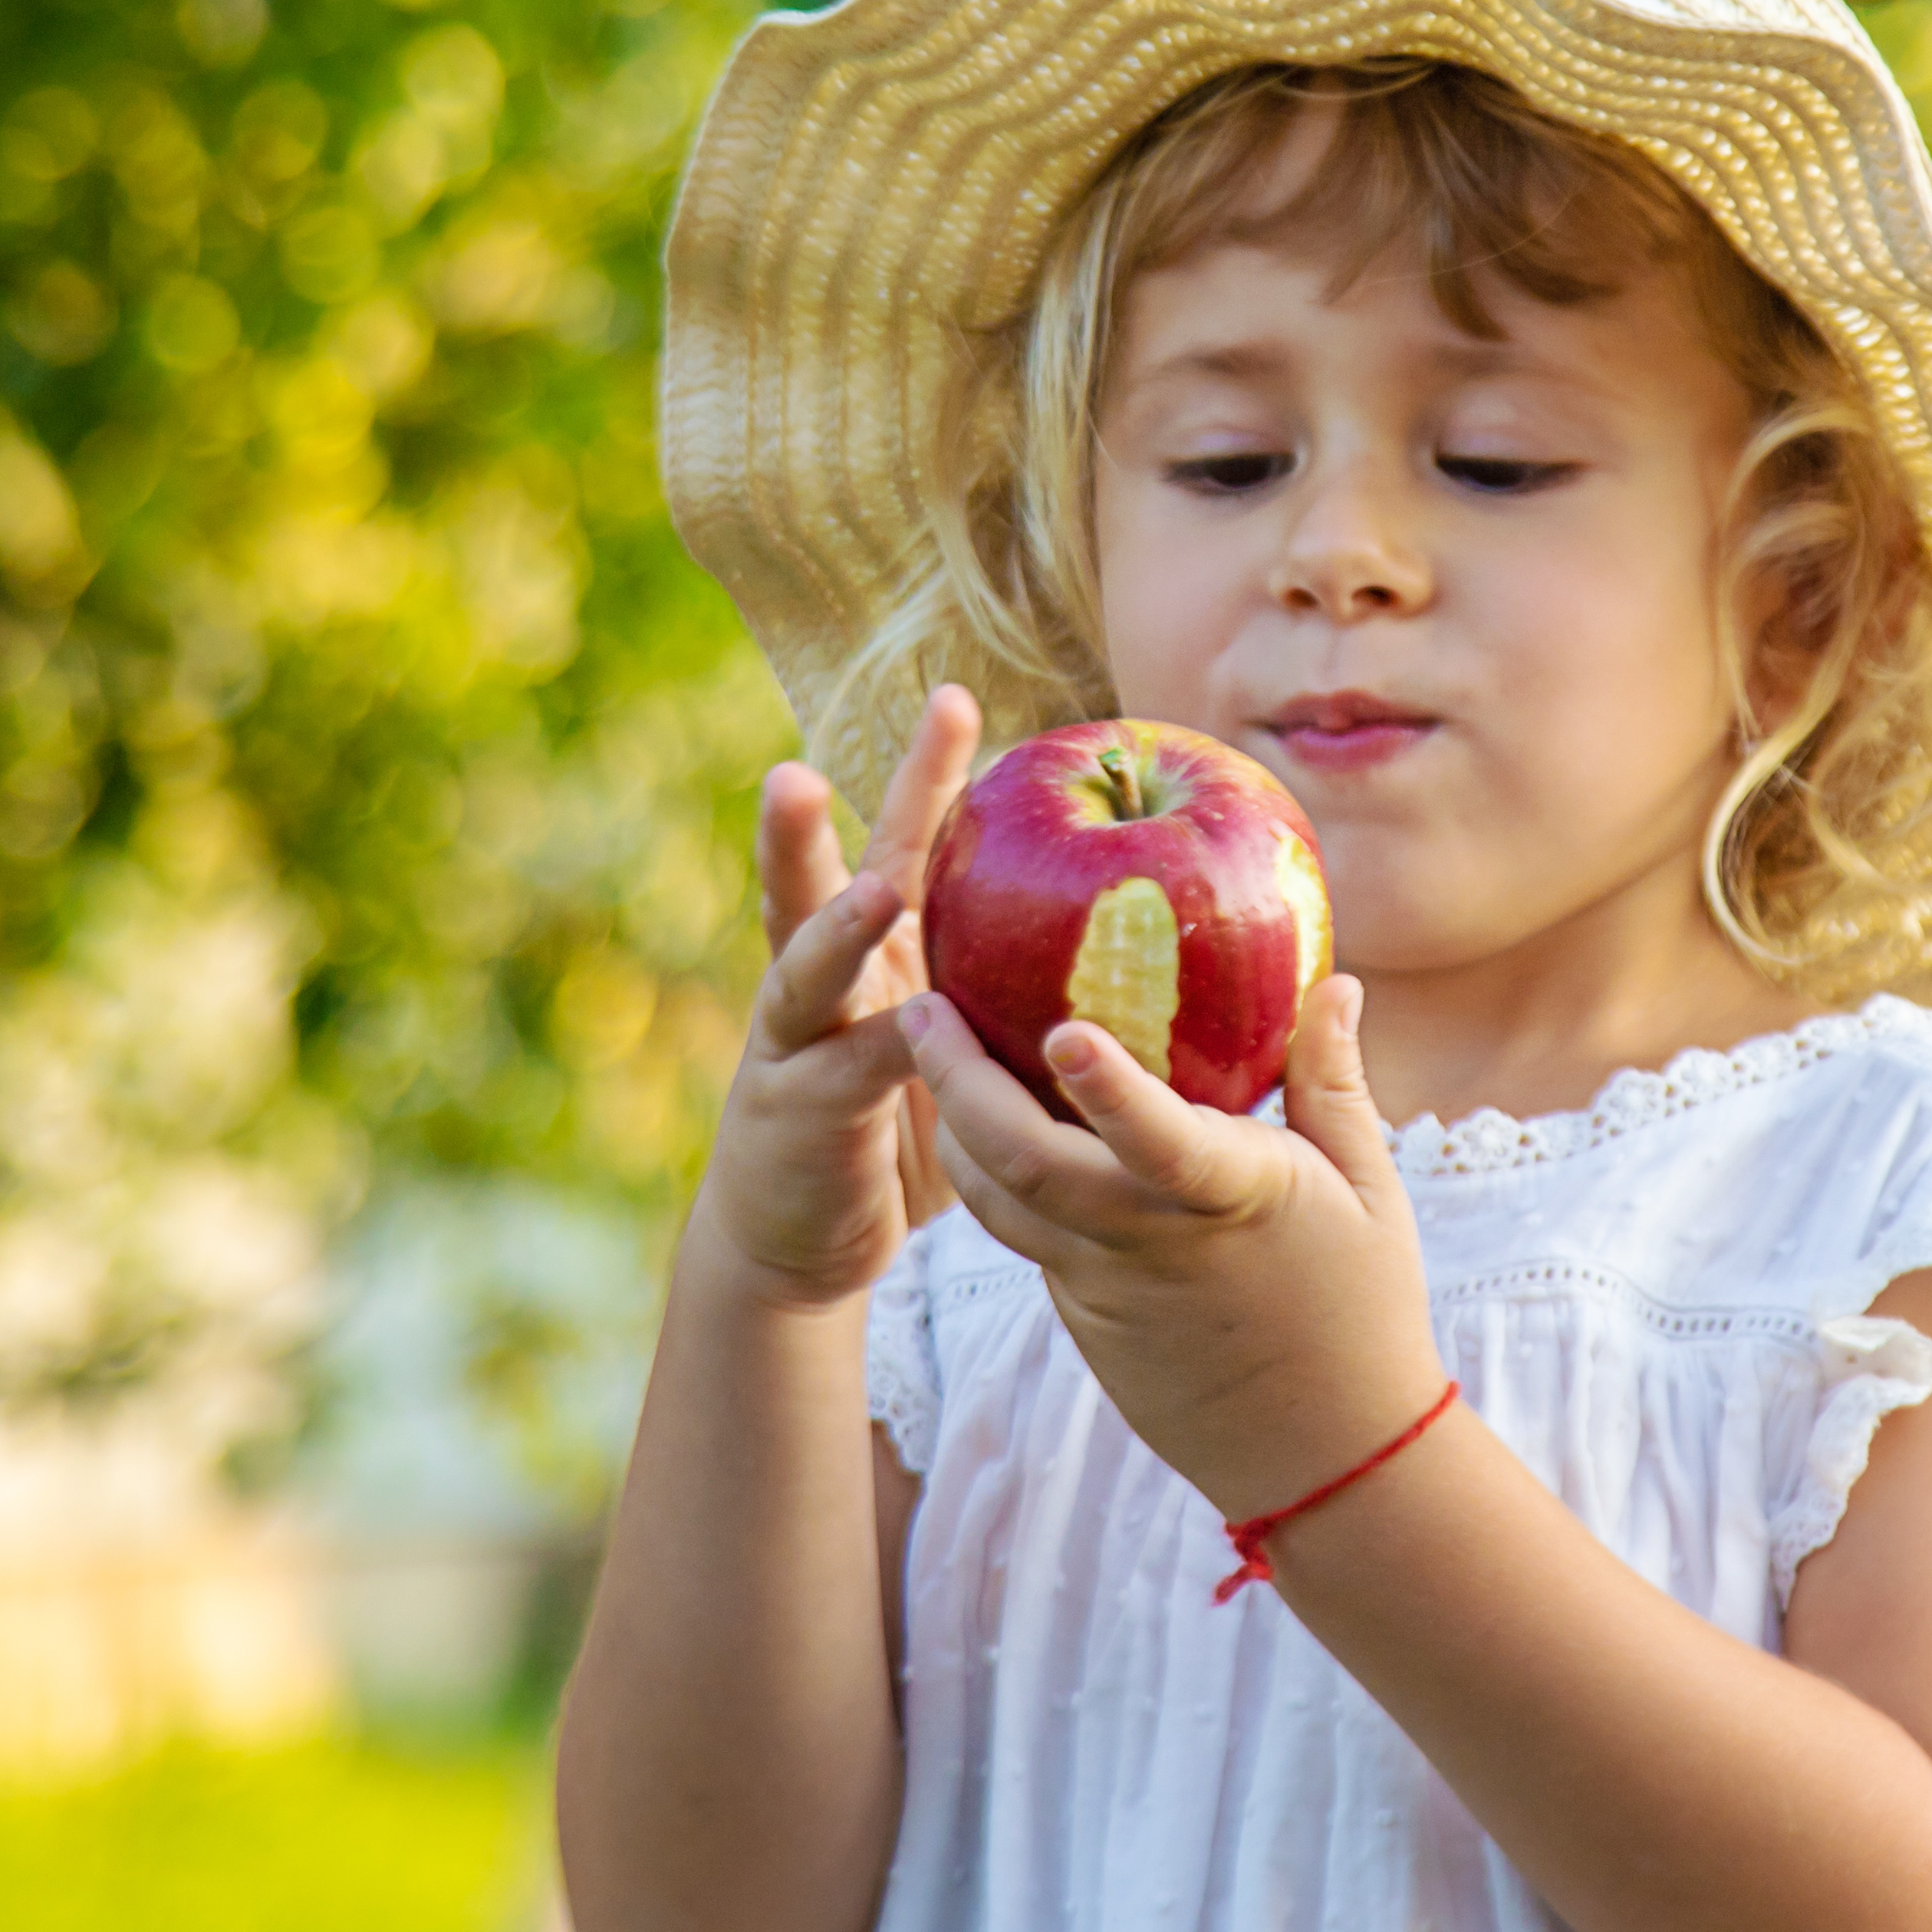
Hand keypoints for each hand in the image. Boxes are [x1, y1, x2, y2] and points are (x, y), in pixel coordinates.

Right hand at [697, 687, 978, 1310]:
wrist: (801, 1236)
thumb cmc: (900, 1123)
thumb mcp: (956, 1040)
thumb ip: (1006, 986)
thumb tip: (1134, 929)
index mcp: (870, 948)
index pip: (898, 841)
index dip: (924, 773)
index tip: (956, 696)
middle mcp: (821, 979)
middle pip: (815, 885)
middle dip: (805, 827)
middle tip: (806, 769)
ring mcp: (796, 1043)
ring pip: (805, 973)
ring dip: (838, 929)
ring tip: (873, 889)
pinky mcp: (800, 1112)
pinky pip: (849, 1072)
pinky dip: (886, 1049)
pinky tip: (912, 1030)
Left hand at [908, 969, 1446, 1525]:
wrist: (1321, 1456)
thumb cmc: (1360, 1306)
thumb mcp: (1369, 1189)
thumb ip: (1333, 1081)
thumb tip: (1337, 979)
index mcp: (1233, 1201)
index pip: (1161, 1145)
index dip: (1110, 1091)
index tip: (1062, 1030)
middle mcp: (1152, 1245)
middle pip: (1027, 1169)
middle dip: (958, 1085)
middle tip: (921, 1007)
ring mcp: (1105, 1290)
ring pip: (998, 1205)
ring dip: (954, 1128)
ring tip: (932, 1049)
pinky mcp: (1082, 1321)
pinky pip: (1024, 1237)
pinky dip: (994, 1176)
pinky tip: (982, 1122)